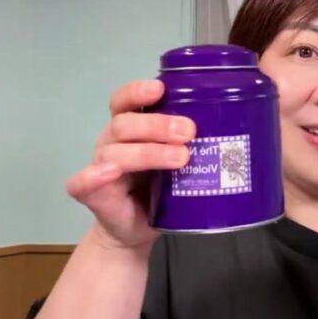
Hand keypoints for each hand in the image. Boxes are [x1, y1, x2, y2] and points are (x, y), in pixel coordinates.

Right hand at [65, 79, 195, 249]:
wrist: (137, 229)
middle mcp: (112, 142)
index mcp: (131, 128)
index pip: (125, 100)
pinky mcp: (93, 195)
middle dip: (157, 125)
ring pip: (114, 152)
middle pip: (124, 124)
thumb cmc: (161, 187)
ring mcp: (100, 167)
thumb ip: (194, 140)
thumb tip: (236, 118)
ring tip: (180, 158)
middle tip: (189, 132)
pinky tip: (111, 173)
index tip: (160, 89)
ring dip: (148, 152)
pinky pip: (82, 183)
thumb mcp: (180, 158)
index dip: (138, 91)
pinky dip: (93, 176)